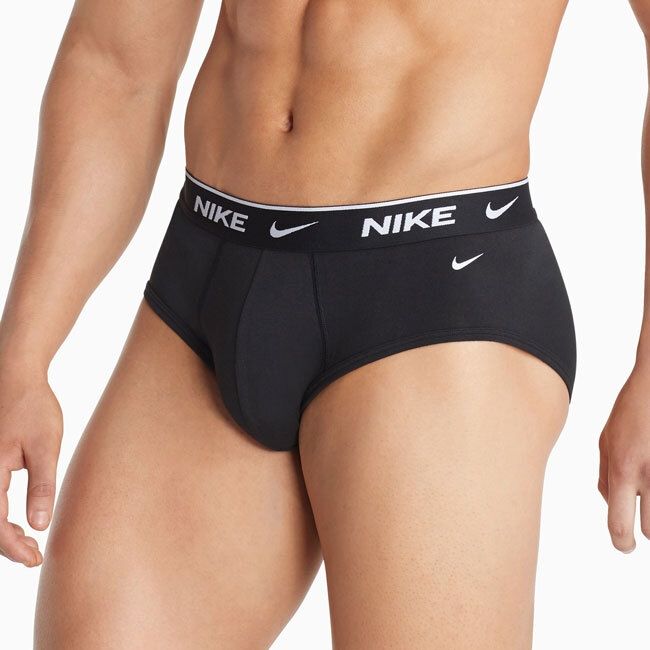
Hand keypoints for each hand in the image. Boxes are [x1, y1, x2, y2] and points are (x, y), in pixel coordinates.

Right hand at [0, 361, 61, 566]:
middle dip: (7, 545)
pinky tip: (18, 522)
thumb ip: (41, 486)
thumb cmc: (33, 407)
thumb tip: (40, 525)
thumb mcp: (45, 447)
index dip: (13, 548)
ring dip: (1, 533)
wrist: (15, 375)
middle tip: (35, 556)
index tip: (35, 558)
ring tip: (29, 543)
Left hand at [599, 364, 649, 552]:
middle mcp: (649, 474)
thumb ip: (605, 477)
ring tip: (646, 480)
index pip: (618, 524)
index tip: (625, 545)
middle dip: (646, 525)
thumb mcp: (606, 441)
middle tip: (643, 510)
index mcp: (622, 469)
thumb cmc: (632, 412)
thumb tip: (612, 506)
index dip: (621, 542)